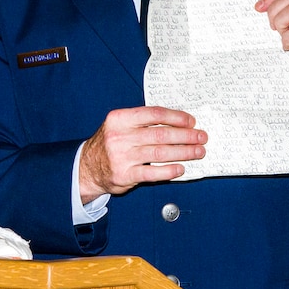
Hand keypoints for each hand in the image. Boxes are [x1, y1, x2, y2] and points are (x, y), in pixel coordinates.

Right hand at [79, 106, 207, 202]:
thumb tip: (178, 122)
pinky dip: (169, 171)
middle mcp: (120, 136)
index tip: (191, 121)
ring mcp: (122, 156)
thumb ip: (143, 122)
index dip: (176, 117)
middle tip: (201, 137)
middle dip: (186, 136)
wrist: (87, 167)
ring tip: (197, 152)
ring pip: (160, 153)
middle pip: (161, 134)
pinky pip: (152, 173)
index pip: (154, 114)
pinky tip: (181, 168)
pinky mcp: (125, 175)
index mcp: (120, 119)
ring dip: (183, 152)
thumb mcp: (120, 125)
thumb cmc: (110, 144)